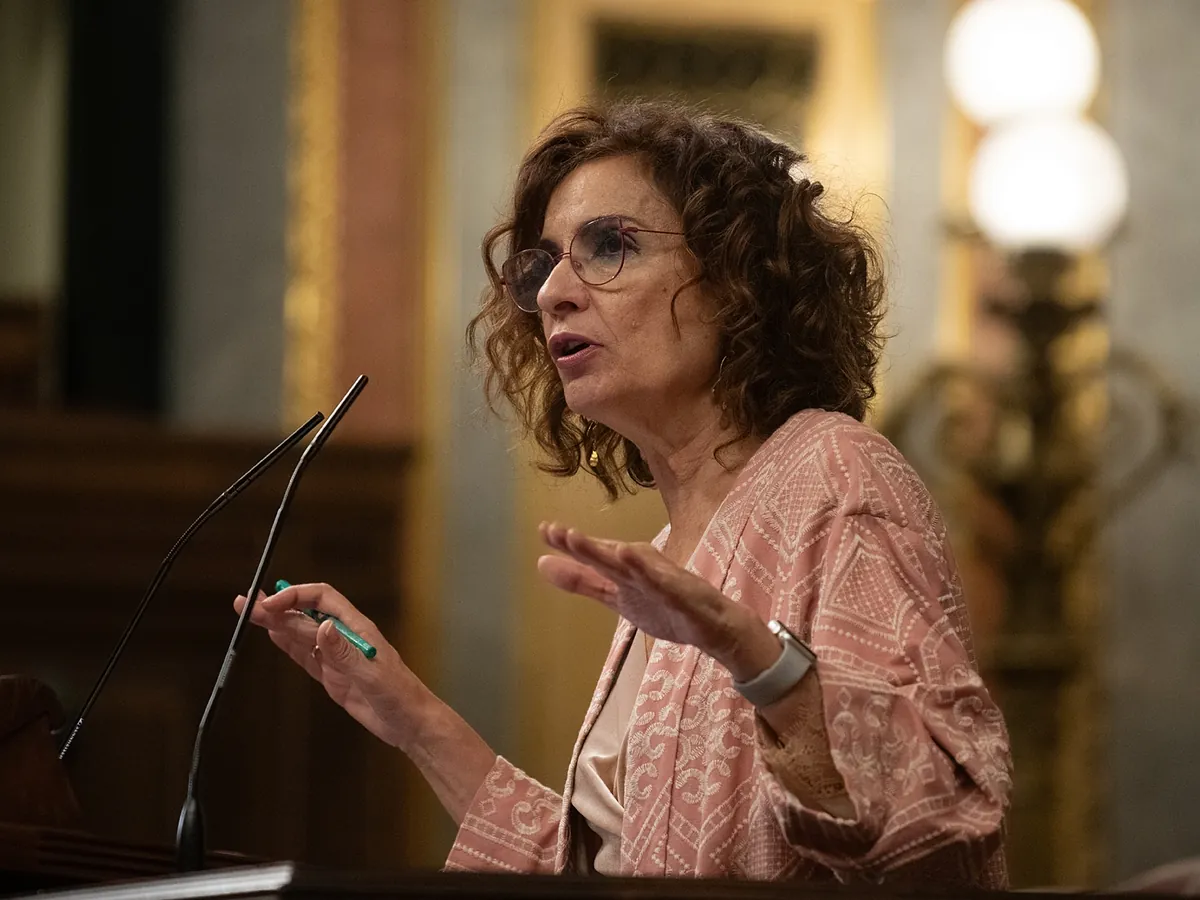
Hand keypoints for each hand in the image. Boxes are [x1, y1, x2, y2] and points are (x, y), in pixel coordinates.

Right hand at [233, 583, 428, 749]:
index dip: (296, 597)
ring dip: (277, 623)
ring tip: (251, 613)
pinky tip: (273, 636)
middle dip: (277, 607)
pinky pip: (305, 656)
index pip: (322, 600)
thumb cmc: (400, 695)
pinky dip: (288, 645)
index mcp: (357, 629)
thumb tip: (322, 627)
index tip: (271, 604)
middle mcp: (344, 638)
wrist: (409, 723)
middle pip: (305, 615)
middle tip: (246, 603)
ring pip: (301, 634)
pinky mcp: (332, 676)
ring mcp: (336, 657)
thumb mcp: (371, 675)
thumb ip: (345, 653)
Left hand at [537, 522, 778, 680]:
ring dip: (604, 551)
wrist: (715, 626)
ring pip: (628, 565)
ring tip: (578, 538)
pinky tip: (628, 554)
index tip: (543, 529)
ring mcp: (661, 580)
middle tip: (554, 531)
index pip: (593, 557)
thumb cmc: (666, 606)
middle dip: (581, 545)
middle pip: (606, 557)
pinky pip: (661, 581)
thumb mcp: (616, 597)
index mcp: (624, 570)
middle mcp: (640, 568)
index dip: (568, 544)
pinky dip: (644, 568)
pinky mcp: (680, 594)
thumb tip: (542, 564)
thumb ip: (583, 582)